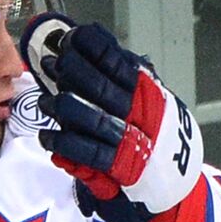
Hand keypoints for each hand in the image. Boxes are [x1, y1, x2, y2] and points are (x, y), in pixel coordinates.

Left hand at [22, 14, 203, 221]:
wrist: (174, 184)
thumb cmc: (155, 136)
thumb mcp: (149, 100)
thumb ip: (124, 75)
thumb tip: (95, 40)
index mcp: (149, 94)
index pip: (120, 66)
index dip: (95, 50)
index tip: (73, 37)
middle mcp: (142, 115)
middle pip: (103, 88)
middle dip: (74, 72)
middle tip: (52, 63)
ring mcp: (131, 142)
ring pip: (93, 119)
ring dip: (64, 107)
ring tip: (46, 100)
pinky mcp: (119, 169)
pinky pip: (87, 153)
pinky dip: (64, 143)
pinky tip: (48, 135)